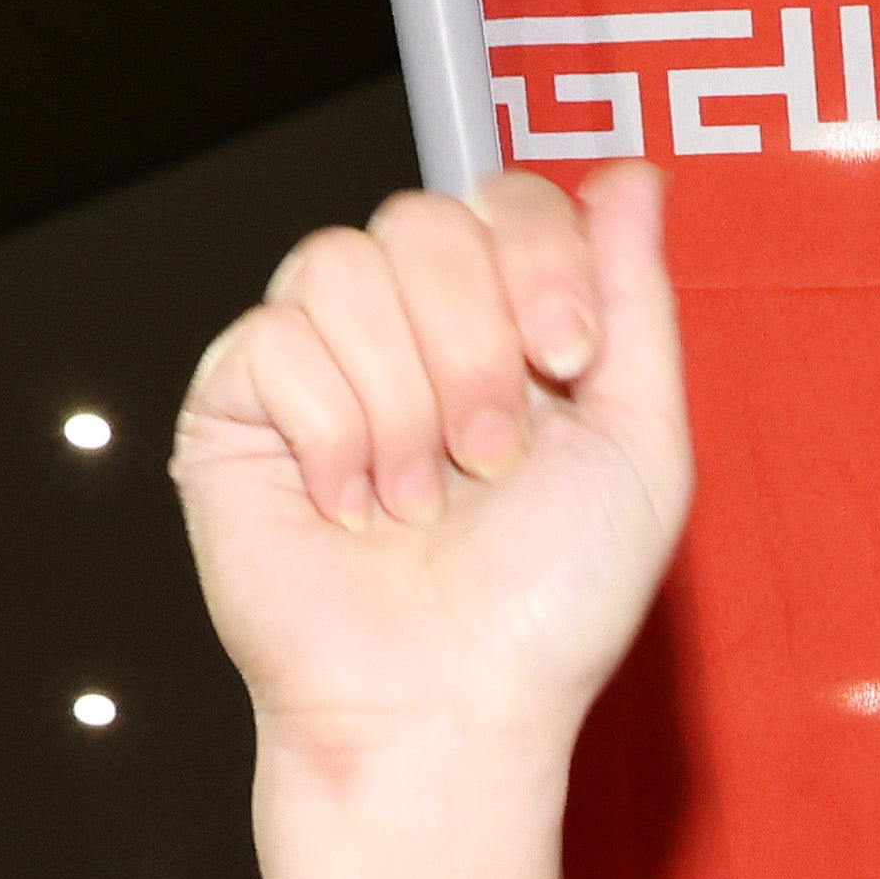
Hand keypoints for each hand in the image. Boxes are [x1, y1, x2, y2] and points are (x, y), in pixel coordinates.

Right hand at [179, 173, 691, 779]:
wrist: (452, 706)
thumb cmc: (546, 607)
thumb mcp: (640, 447)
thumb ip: (638, 301)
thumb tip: (632, 172)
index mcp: (504, 326)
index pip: (503, 198)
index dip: (538, 256)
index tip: (567, 358)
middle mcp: (410, 330)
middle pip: (423, 217)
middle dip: (475, 345)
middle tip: (491, 459)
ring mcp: (319, 360)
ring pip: (343, 264)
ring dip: (405, 401)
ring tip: (419, 501)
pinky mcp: (239, 403)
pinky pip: (276, 337)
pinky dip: (333, 434)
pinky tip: (348, 509)